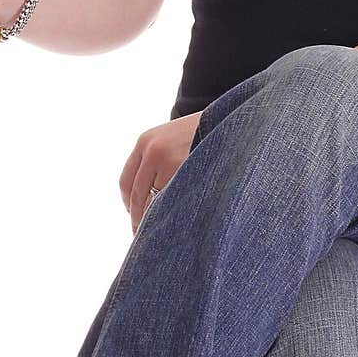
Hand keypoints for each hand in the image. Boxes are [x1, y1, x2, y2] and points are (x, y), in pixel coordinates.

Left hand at [119, 110, 202, 234]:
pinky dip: (180, 207)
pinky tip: (189, 209)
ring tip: (174, 223)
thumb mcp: (172, 140)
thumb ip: (156, 163)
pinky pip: (177, 199)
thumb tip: (145, 205)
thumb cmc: (203, 134)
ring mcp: (168, 159)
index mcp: (144, 142)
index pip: (126, 182)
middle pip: (137, 195)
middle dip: (141, 218)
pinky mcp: (186, 169)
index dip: (130, 205)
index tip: (136, 220)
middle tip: (145, 236)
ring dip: (163, 214)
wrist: (231, 120)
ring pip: (157, 201)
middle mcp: (152, 150)